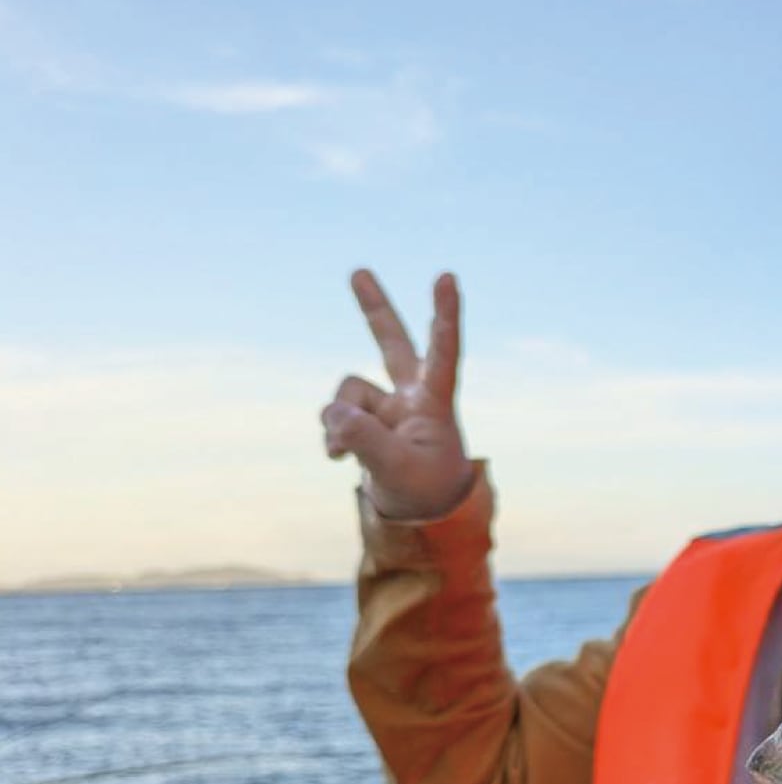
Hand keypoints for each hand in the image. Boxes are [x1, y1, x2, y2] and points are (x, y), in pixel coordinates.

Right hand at [321, 269, 474, 520]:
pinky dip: (332, 435)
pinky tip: (337, 455)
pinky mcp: (367, 419)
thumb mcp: (396, 470)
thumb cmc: (425, 489)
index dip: (445, 316)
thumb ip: (364, 440)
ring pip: (348, 393)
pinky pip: (335, 416)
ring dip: (339, 420)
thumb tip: (332, 412)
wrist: (421, 511)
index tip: (447, 276)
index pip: (444, 353)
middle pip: (392, 343)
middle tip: (359, 272)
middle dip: (374, 309)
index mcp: (436, 403)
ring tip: (342, 452)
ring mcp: (388, 405)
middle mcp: (413, 396)